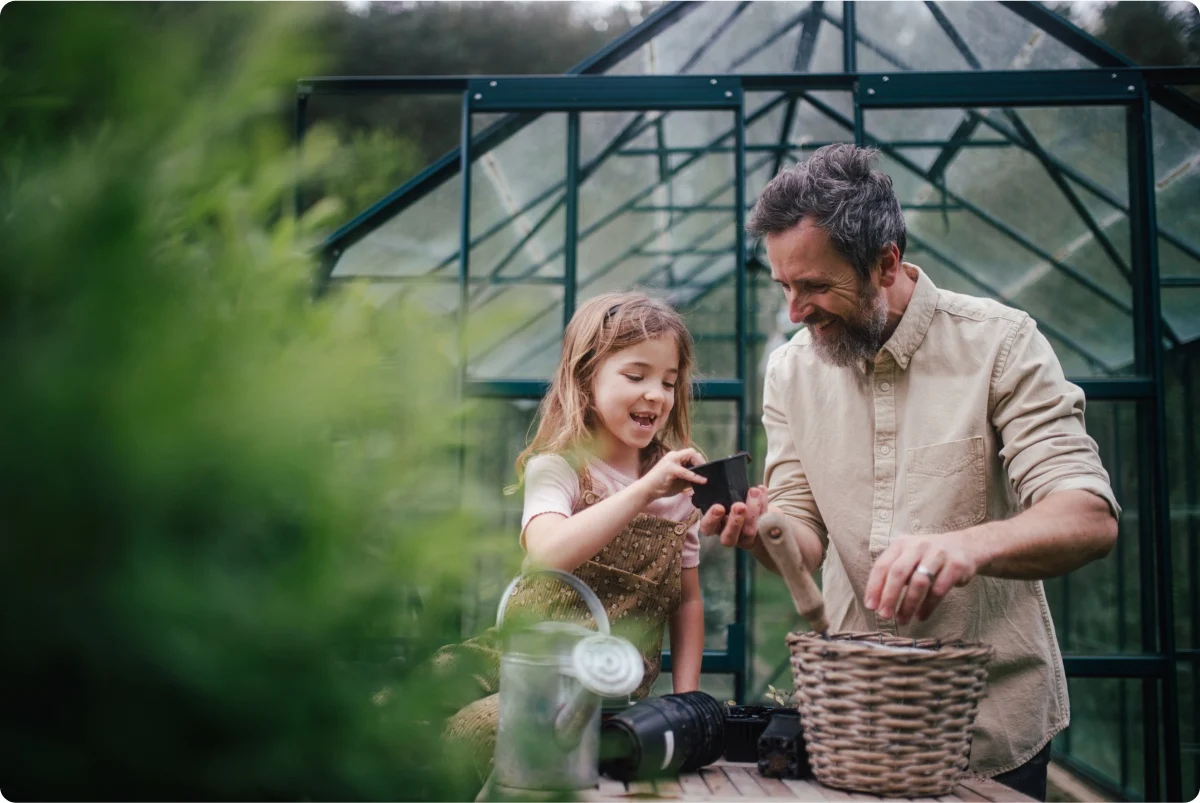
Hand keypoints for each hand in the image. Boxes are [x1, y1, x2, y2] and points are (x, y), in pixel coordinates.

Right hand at [637, 448, 706, 501]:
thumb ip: (689, 477)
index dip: (700, 461)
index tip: (706, 470)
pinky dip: (696, 476)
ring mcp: (671, 460)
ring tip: (707, 474)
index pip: (691, 454)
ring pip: (691, 455)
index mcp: (674, 457)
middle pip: (692, 452)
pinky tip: (703, 481)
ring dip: (700, 464)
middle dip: (702, 461)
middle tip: (708, 472)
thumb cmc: (661, 486)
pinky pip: (686, 471)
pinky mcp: (670, 468)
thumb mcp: (679, 481)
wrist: (646, 490)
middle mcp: (673, 456)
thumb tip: (704, 479)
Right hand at [698, 484, 767, 548]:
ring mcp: (746, 538)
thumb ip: (714, 494)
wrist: (751, 507)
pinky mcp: (762, 534)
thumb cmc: (729, 501)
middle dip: (735, 521)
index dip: (712, 520)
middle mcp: (729, 536)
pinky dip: (764, 504)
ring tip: (754, 492)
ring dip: (753, 509)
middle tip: (740, 506)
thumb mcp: (720, 498)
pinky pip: (764, 522)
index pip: (708, 528)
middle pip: (729, 537)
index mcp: (714, 527)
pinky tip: (762, 490)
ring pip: (749, 531)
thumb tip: (708, 480)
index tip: (718, 507)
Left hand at [864, 532, 979, 624]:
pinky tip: (921, 616)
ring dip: (908, 604)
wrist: (966, 546)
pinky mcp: (955, 566)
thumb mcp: (909, 557)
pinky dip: (928, 606)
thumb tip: (876, 601)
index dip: (874, 587)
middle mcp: (918, 546)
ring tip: (903, 619)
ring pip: (919, 582)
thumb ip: (893, 572)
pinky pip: (938, 589)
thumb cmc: (929, 557)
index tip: (871, 606)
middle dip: (889, 596)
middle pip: (898, 573)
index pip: (882, 565)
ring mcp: (938, 554)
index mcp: (901, 544)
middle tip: (884, 615)